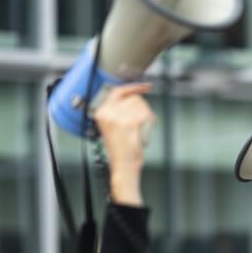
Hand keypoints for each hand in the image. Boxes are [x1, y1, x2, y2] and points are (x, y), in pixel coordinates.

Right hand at [93, 83, 154, 204]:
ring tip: (139, 130)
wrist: (123, 166)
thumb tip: (136, 96)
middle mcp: (107, 113)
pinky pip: (147, 115)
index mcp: (101, 112)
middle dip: (142, 109)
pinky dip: (150, 123)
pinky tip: (143, 132)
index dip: (134, 87)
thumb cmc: (121, 149)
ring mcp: (118, 118)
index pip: (118, 90)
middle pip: (134, 98)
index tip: (146, 87)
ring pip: (142, 106)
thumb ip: (119, 109)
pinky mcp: (129, 124)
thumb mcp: (113, 126)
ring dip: (147, 116)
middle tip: (139, 124)